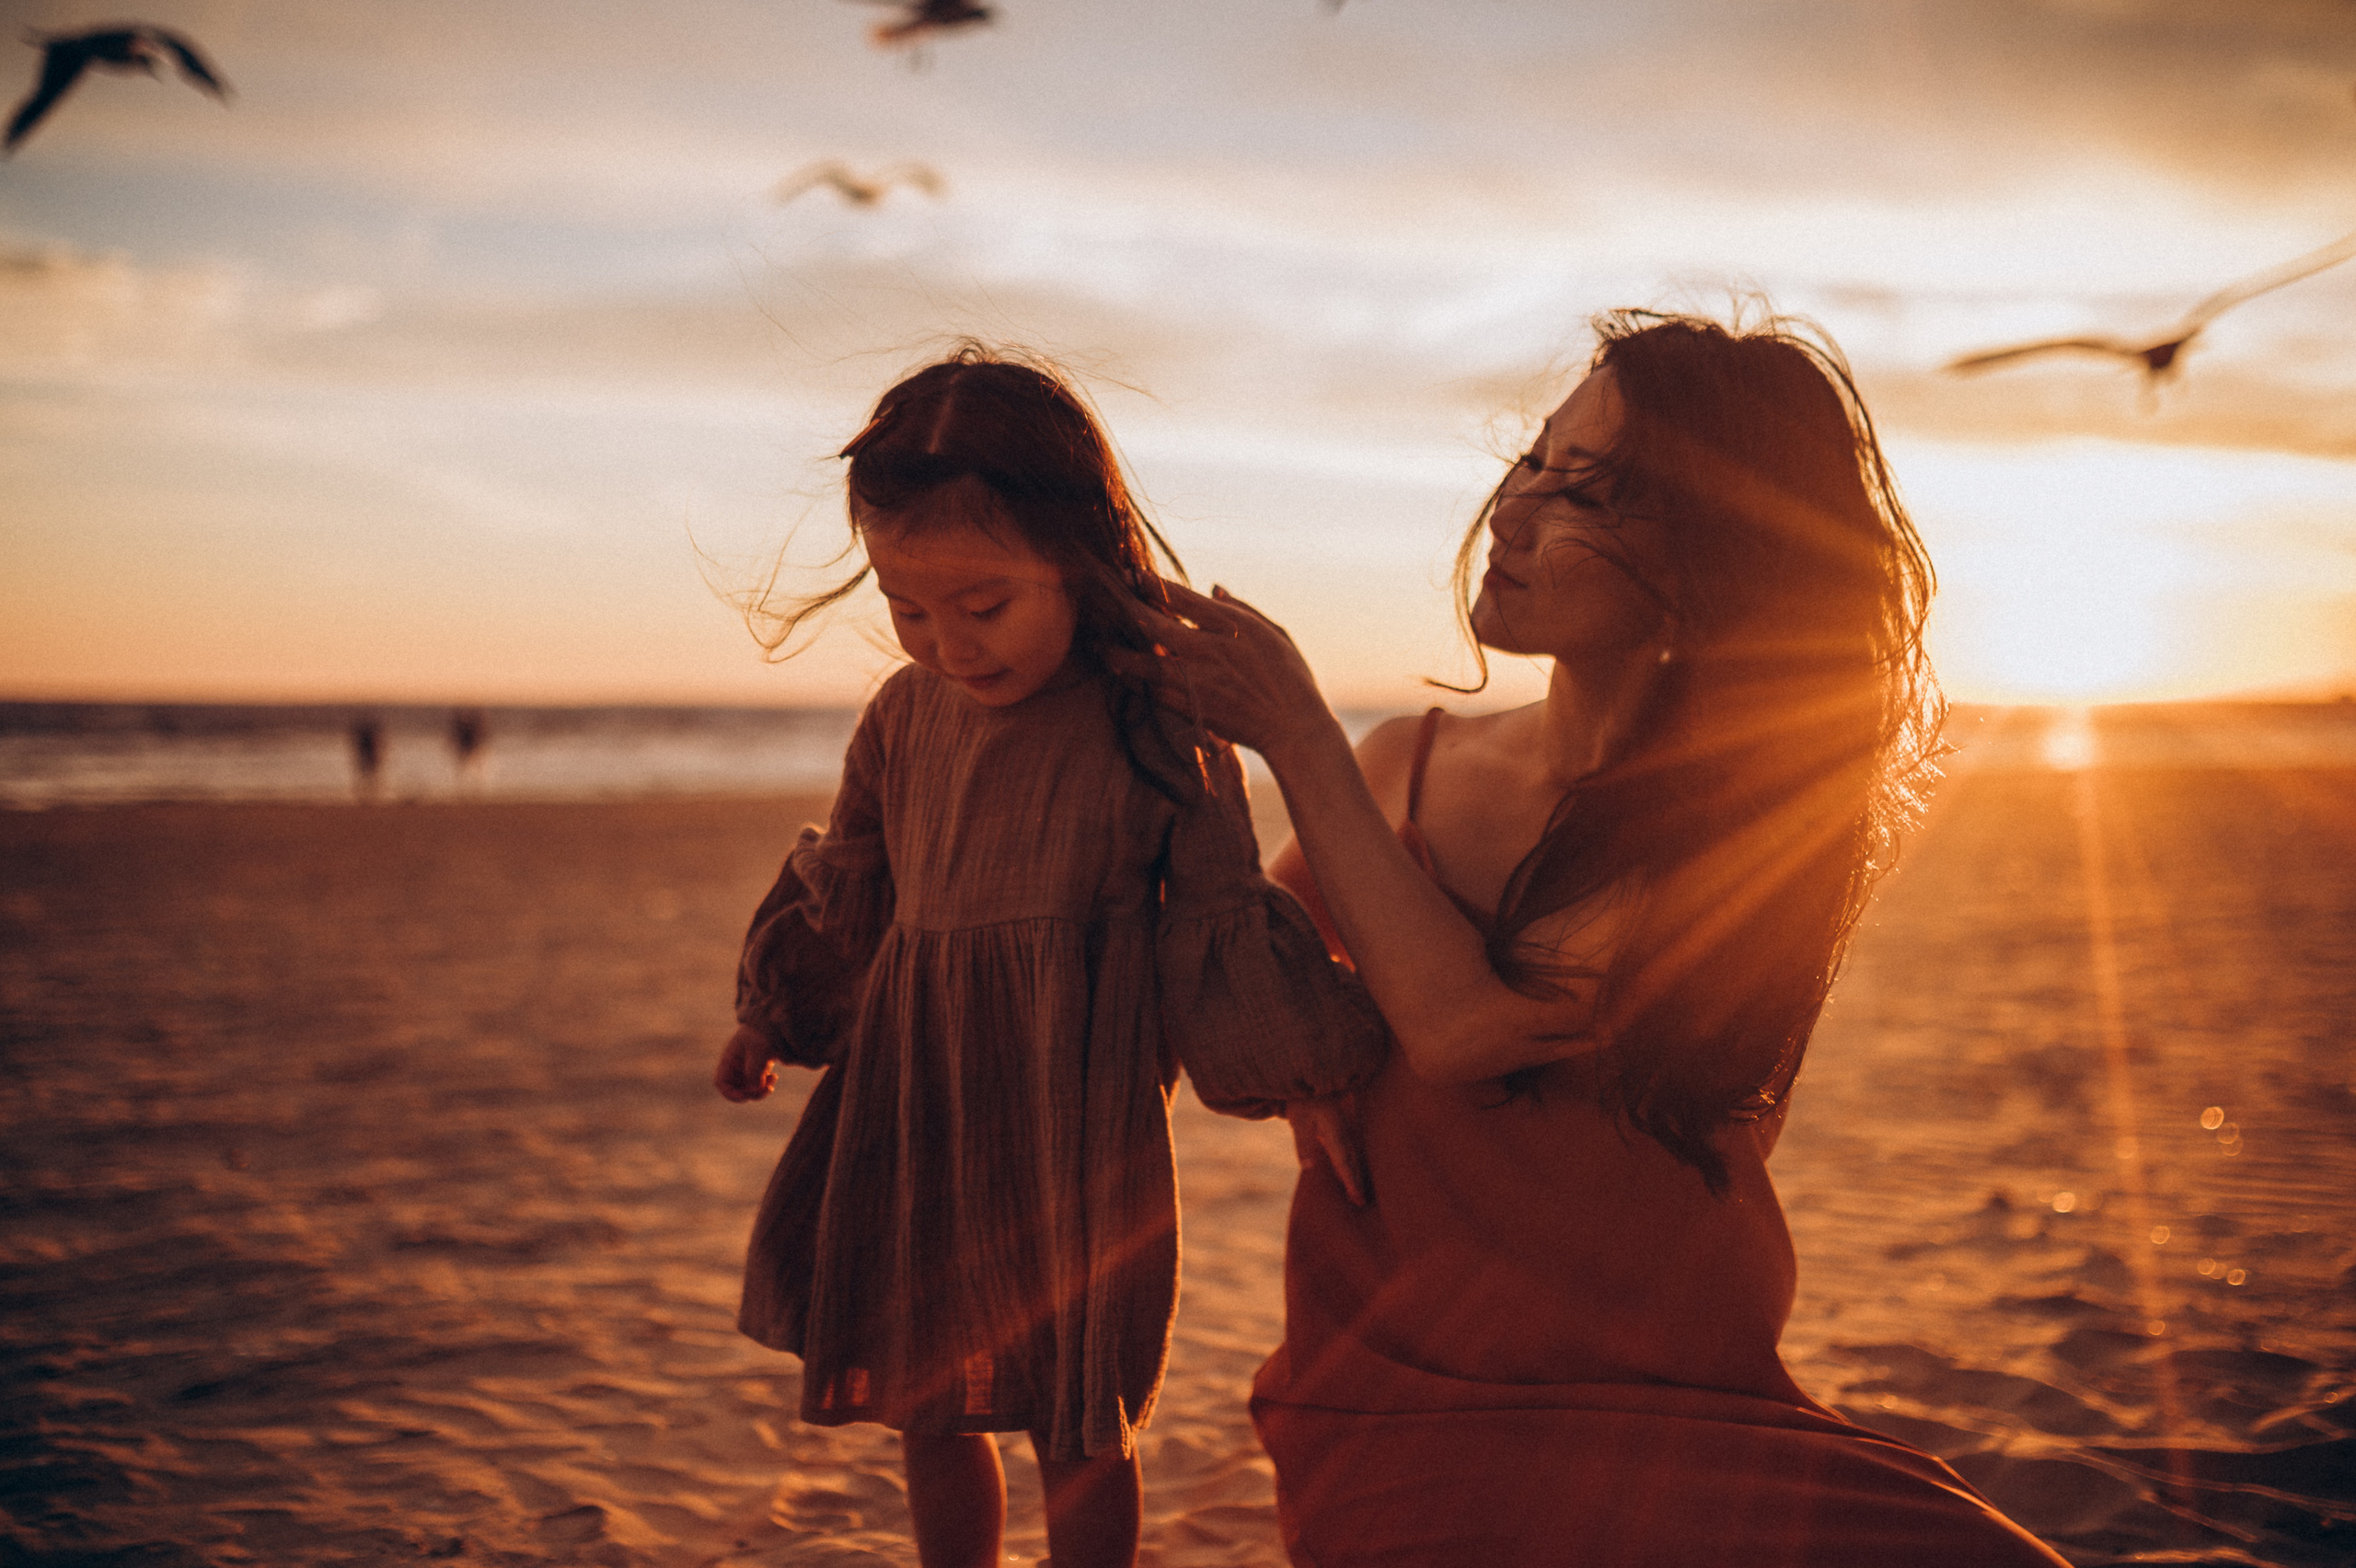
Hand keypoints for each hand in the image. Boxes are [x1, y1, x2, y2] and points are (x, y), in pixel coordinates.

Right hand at [714, 1024, 779, 1102]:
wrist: (776, 1024)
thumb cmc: (764, 1033)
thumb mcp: (759, 1050)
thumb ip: (754, 1070)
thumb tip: (755, 1087)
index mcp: (729, 1059)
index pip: (721, 1082)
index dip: (729, 1093)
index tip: (743, 1097)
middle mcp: (735, 1066)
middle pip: (736, 1089)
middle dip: (749, 1093)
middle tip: (764, 1089)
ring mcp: (746, 1069)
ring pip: (748, 1089)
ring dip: (759, 1090)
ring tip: (772, 1080)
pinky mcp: (757, 1069)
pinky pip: (758, 1085)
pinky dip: (765, 1085)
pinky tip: (774, 1077)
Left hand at [1108, 581, 1336, 760]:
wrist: (1293, 728)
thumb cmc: (1289, 676)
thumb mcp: (1272, 632)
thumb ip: (1239, 608)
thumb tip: (1212, 588)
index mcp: (1232, 626)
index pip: (1181, 598)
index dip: (1151, 584)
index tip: (1131, 575)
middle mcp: (1211, 650)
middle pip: (1154, 625)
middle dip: (1125, 611)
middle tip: (1105, 603)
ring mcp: (1199, 680)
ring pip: (1145, 662)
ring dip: (1120, 653)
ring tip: (1101, 646)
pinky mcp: (1192, 707)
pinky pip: (1154, 691)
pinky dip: (1136, 680)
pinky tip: (1122, 672)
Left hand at [1285, 1093, 1369, 1206]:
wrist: (1310, 1073)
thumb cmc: (1302, 1097)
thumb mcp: (1298, 1120)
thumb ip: (1304, 1143)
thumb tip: (1309, 1167)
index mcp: (1334, 1133)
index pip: (1344, 1162)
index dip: (1350, 1181)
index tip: (1357, 1197)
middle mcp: (1340, 1132)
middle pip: (1351, 1161)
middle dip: (1356, 1181)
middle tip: (1360, 1201)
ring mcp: (1338, 1128)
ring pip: (1350, 1154)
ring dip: (1354, 1172)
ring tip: (1356, 1190)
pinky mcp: (1333, 1124)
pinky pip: (1345, 1147)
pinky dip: (1347, 1160)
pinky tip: (1345, 1166)